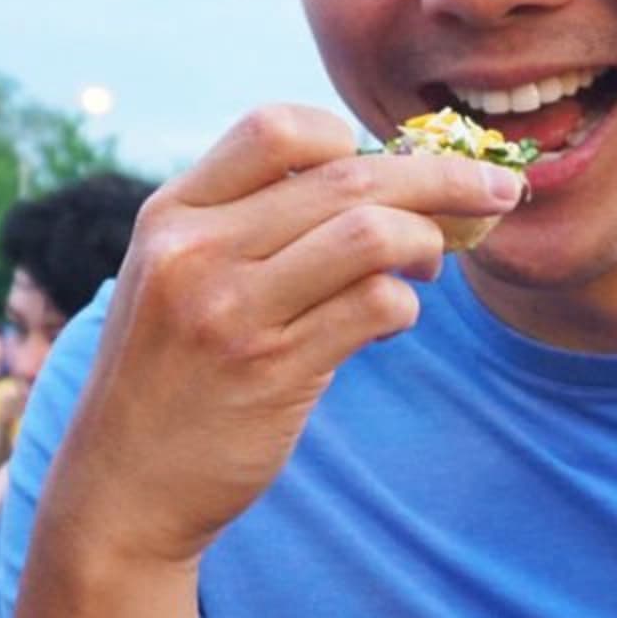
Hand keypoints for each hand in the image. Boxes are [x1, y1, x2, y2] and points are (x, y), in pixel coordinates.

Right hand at [41, 105, 523, 566]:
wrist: (120, 488)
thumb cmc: (168, 375)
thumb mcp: (172, 278)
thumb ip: (246, 226)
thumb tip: (374, 180)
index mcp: (172, 214)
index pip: (277, 129)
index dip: (351, 138)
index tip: (389, 166)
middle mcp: (196, 251)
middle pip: (347, 177)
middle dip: (441, 177)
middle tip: (496, 190)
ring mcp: (232, 311)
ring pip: (370, 234)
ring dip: (429, 238)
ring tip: (436, 259)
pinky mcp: (272, 371)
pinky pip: (374, 307)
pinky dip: (404, 303)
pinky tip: (396, 314)